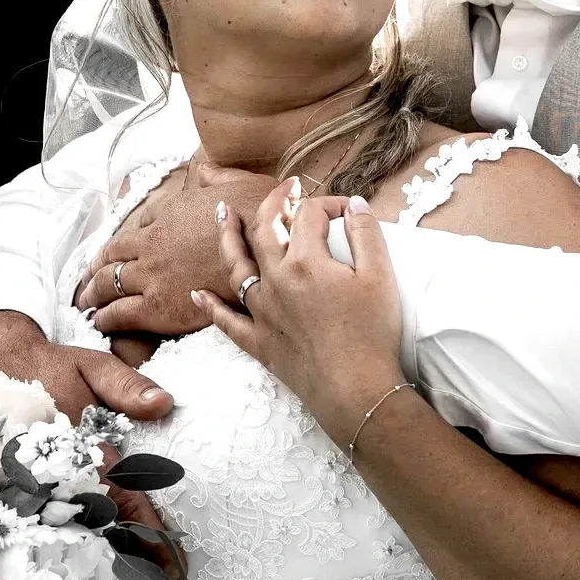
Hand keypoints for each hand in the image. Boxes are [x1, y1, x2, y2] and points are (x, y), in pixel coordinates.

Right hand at [0, 313, 185, 579]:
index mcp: (82, 451)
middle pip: (103, 535)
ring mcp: (35, 490)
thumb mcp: (92, 366)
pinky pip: (51, 532)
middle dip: (135, 570)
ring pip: (76, 539)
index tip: (178, 571)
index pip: (127, 503)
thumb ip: (127, 387)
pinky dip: (75, 558)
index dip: (153, 539)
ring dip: (108, 573)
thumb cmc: (52, 367)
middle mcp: (58, 478)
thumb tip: (164, 404)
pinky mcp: (18, 494)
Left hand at [76, 165, 279, 338]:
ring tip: (85, 305)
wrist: (266, 245)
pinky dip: (105, 319)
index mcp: (164, 221)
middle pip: (108, 262)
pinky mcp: (161, 308)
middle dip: (93, 274)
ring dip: (92, 296)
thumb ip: (209, 178)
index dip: (109, 250)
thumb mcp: (229, 182)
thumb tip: (201, 171)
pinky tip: (99, 323)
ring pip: (108, 287)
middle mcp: (150, 249)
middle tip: (84, 284)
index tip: (103, 258)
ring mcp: (152, 278)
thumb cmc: (255, 213)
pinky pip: (121, 314)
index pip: (125, 237)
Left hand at [196, 179, 404, 446]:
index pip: (309, 215)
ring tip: (224, 215)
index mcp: (305, 261)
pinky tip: (198, 294)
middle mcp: (276, 281)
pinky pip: (227, 321)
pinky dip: (212, 306)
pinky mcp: (260, 342)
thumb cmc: (372, 335)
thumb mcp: (381, 276)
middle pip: (265, 230)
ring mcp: (263, 312)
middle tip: (285, 188)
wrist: (356, 391)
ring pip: (237, 267)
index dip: (329, 205)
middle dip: (275, 202)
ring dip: (229, 238)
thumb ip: (366, 233)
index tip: (348, 212)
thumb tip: (352, 204)